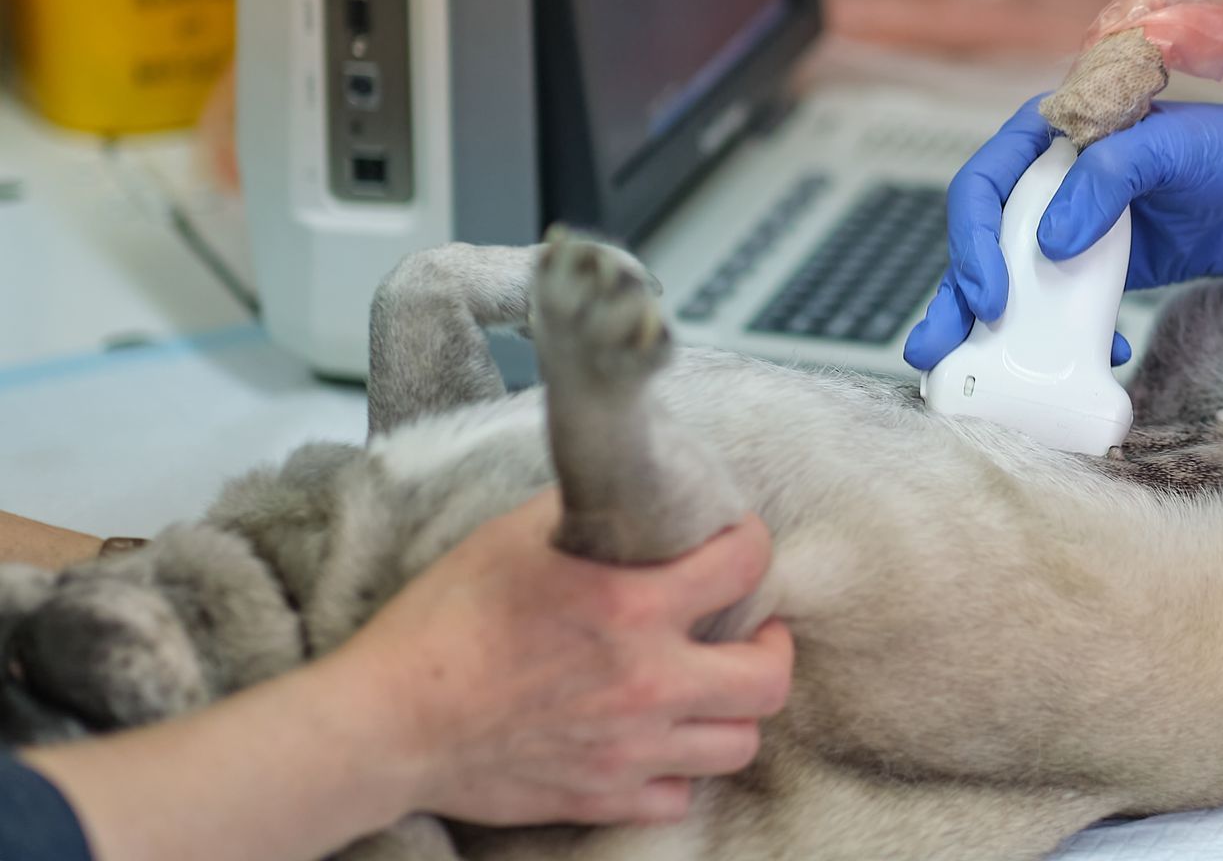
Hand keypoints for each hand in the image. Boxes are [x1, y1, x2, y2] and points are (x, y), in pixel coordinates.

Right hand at [327, 491, 792, 825]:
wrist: (389, 720)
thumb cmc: (444, 618)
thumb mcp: (515, 535)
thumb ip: (587, 510)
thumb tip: (626, 487)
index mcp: (631, 606)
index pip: (746, 565)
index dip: (750, 544)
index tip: (737, 544)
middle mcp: (648, 683)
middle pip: (771, 676)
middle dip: (770, 644)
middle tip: (748, 628)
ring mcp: (631, 749)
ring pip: (740, 743)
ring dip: (734, 709)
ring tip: (711, 684)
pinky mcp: (604, 797)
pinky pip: (682, 795)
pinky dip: (681, 769)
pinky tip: (660, 739)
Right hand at [904, 91, 1222, 369]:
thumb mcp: (1174, 150)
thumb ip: (1108, 178)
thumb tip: (1049, 243)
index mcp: (1054, 135)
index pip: (984, 183)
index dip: (973, 240)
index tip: (992, 294)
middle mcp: (1049, 183)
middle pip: (981, 242)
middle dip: (955, 298)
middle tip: (937, 351)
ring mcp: (1071, 230)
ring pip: (1010, 281)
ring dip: (987, 332)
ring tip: (962, 377)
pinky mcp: (1098, 273)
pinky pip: (1060, 311)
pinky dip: (1063, 343)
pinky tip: (1091, 361)